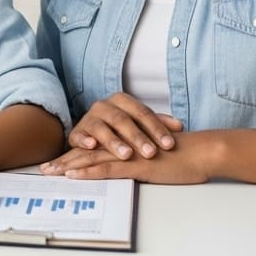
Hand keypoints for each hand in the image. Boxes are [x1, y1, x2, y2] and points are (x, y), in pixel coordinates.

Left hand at [40, 131, 215, 184]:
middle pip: (87, 152)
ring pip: (92, 158)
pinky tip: (73, 175)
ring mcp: (127, 153)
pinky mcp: (136, 163)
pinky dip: (88, 171)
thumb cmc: (181, 157)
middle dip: (63, 161)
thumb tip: (124, 169)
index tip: (54, 164)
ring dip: (68, 166)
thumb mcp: (153, 159)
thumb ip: (137, 160)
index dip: (73, 156)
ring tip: (49, 172)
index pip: (94, 149)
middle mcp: (122, 145)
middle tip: (43, 170)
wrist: (200, 152)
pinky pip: (107, 167)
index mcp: (124, 143)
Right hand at [68, 92, 182, 159]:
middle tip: (151, 153)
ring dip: (114, 141)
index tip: (169, 145)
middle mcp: (104, 106)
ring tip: (126, 155)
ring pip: (102, 128)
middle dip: (137, 137)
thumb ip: (158, 124)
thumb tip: (179, 126)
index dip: (157, 128)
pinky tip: (91, 145)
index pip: (142, 113)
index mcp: (122, 101)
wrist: (91, 131)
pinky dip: (84, 140)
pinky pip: (78, 135)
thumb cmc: (120, 129)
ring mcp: (89, 118)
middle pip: (122, 120)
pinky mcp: (76, 132)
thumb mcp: (140, 124)